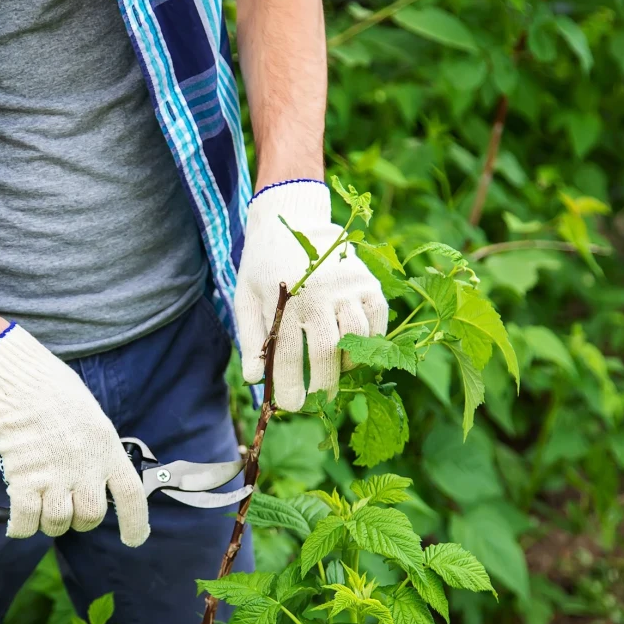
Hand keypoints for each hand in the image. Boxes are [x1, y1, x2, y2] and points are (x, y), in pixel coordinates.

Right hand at [0, 326, 149, 545]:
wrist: (19, 380)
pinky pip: (25, 521)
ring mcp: (55, 476)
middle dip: (80, 521)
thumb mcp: (93, 419)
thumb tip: (94, 481)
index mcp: (108, 449)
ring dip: (50, 523)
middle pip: (90, 517)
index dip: (136, 523)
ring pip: (58, 523)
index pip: (131, 496)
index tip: (135, 539)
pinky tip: (16, 522)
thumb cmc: (54, 392)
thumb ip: (98, 453)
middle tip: (67, 507)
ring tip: (41, 507)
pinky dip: (20, 527)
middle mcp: (86, 467)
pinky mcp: (24, 480)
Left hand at [237, 180, 388, 410]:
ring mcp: (347, 286)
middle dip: (322, 384)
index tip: (291, 406)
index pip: (288, 357)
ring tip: (336, 372)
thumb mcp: (246, 298)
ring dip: (347, 364)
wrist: (291, 217)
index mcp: (285, 299)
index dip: (290, 389)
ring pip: (357, 339)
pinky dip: (371, 340)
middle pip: (327, 354)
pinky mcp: (367, 281)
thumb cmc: (264, 264)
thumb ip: (251, 338)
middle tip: (318, 396)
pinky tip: (355, 349)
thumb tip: (254, 380)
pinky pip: (377, 320)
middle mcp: (319, 293)